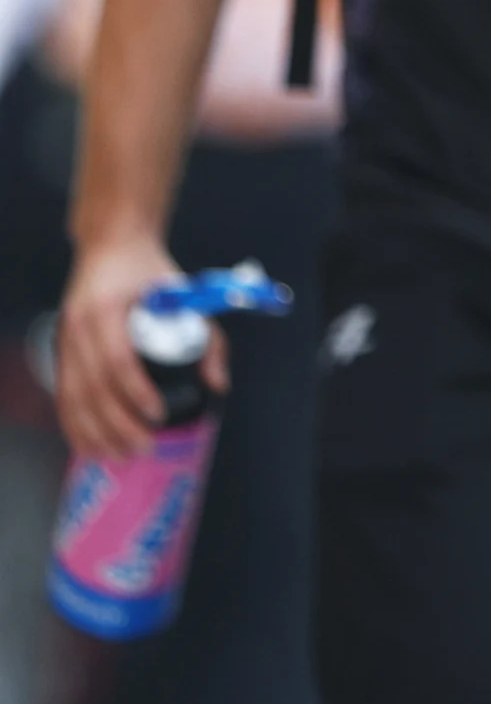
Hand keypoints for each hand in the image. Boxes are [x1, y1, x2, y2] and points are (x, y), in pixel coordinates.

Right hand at [57, 234, 213, 461]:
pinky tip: (87, 446)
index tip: (157, 414)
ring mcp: (65, 339)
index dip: (136, 392)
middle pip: (93, 386)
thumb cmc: (153, 274)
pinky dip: (73, 423)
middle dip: (117, 423)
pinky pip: (63, 393)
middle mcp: (79, 326)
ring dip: (95, 431)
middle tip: (144, 446)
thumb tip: (217, 386)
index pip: (117, 359)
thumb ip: (207, 338)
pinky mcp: (61, 350)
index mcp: (108, 309)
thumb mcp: (188, 297)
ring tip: (119, 455)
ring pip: (73, 395)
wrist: (112, 248)